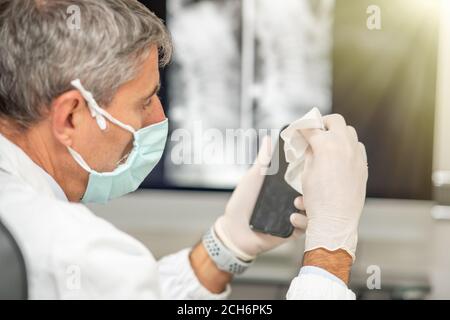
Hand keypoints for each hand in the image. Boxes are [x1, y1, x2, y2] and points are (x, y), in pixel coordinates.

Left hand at [214, 137, 307, 260]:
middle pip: (313, 194)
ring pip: (312, 211)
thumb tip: (268, 138)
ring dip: (309, 207)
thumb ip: (263, 161)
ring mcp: (294, 216)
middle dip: (315, 189)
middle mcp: (292, 200)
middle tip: (311, 185)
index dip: (312, 171)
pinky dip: (302, 223)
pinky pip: (304, 228)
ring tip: (297, 203)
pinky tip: (292, 218)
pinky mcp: (292, 231)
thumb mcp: (253, 178)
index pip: (305, 177)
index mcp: (285, 187)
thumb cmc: (242, 201)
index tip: (316, 163)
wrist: (234, 229)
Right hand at [298, 114, 367, 260]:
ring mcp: (357, 155)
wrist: (336, 220)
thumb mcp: (306, 173)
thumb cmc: (318, 200)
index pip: (310, 128)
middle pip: (335, 121)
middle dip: (322, 123)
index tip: (297, 130)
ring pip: (349, 132)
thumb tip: (310, 145)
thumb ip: (309, 154)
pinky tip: (338, 156)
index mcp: (326, 145)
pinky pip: (357, 147)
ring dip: (337, 133)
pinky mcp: (363, 166)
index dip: (301, 128)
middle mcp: (344, 145)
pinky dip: (347, 146)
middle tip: (314, 131)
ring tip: (326, 142)